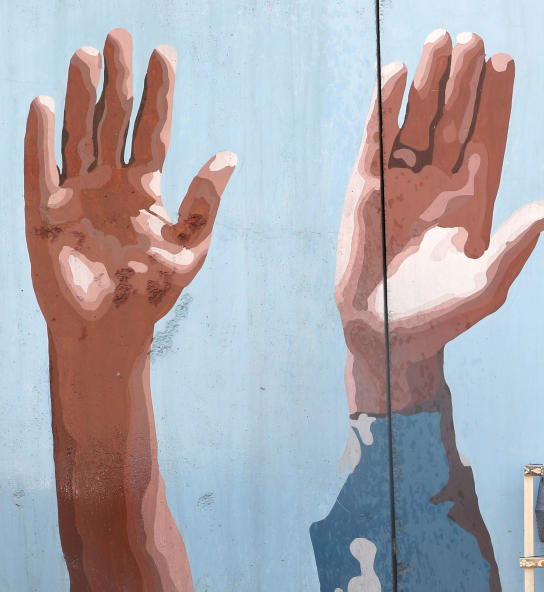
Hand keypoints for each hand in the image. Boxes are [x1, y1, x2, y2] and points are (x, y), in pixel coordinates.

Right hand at [24, 29, 234, 354]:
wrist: (112, 331)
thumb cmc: (152, 293)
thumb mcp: (189, 249)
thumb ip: (205, 204)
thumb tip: (229, 156)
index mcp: (145, 189)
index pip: (153, 130)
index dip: (159, 93)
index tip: (165, 54)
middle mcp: (109, 183)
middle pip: (113, 120)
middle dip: (118, 79)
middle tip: (119, 35)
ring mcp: (76, 194)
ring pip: (79, 134)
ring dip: (81, 95)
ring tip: (85, 54)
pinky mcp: (46, 213)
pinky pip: (42, 168)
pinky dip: (42, 139)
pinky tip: (45, 104)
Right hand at [335, 31, 543, 414]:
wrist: (388, 334)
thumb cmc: (443, 316)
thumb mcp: (486, 285)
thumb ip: (515, 246)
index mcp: (475, 198)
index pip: (488, 138)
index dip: (496, 101)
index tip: (505, 61)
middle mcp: (441, 181)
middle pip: (456, 117)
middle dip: (464, 78)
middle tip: (473, 36)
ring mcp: (404, 180)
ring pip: (417, 117)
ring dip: (428, 80)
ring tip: (439, 38)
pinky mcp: (368, 187)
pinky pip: (377, 137)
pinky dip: (384, 106)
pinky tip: (394, 72)